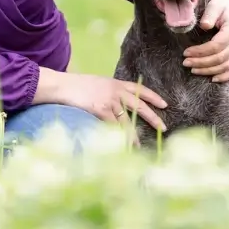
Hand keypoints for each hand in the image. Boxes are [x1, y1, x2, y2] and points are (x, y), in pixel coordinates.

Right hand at [34, 69, 167, 135]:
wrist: (63, 85)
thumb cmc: (77, 86)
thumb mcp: (97, 84)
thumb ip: (109, 91)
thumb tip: (117, 104)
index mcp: (115, 83)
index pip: (139, 89)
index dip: (153, 96)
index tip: (164, 104)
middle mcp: (115, 90)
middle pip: (139, 104)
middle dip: (153, 117)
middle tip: (164, 127)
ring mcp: (108, 100)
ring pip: (126, 120)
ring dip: (133, 135)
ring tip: (139, 146)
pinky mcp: (100, 109)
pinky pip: (113, 126)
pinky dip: (118, 136)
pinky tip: (122, 144)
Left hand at [183, 0, 228, 82]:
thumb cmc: (220, 4)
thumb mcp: (215, 4)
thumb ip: (210, 13)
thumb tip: (205, 26)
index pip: (217, 46)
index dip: (201, 51)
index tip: (186, 52)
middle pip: (220, 58)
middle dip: (201, 62)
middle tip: (185, 62)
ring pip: (226, 66)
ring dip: (209, 70)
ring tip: (193, 69)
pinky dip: (224, 76)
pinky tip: (212, 79)